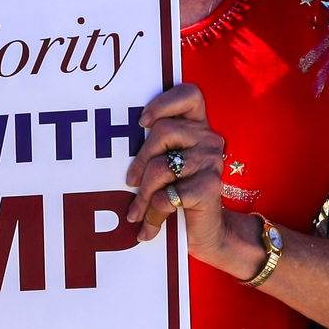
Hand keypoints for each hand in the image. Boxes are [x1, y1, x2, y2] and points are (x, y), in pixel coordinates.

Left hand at [125, 83, 227, 254]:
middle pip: (162, 132)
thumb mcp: (167, 169)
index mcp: (198, 128)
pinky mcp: (210, 187)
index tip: (142, 122)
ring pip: (160, 167)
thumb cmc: (181, 196)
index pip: (189, 95)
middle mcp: (209, 140)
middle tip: (130, 184)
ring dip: (143, 195)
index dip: (164, 103)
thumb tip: (116, 152)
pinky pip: (167, 196)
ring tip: (136, 213)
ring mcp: (212, 162)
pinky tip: (148, 228)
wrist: (208, 233)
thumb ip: (154, 151)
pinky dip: (152, 215)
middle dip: (140, 162)